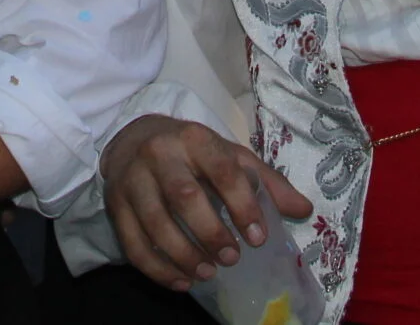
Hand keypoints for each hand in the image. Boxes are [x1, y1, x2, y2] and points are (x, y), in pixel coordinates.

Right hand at [101, 114, 311, 291]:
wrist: (134, 138)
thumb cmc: (191, 152)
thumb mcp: (229, 156)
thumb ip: (265, 182)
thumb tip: (304, 210)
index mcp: (194, 138)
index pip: (221, 169)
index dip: (242, 204)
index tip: (258, 238)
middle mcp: (159, 153)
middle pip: (183, 196)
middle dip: (210, 232)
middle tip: (231, 259)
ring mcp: (133, 179)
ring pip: (155, 222)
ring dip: (183, 254)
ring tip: (207, 273)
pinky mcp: (115, 204)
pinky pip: (132, 243)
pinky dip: (157, 268)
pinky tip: (181, 282)